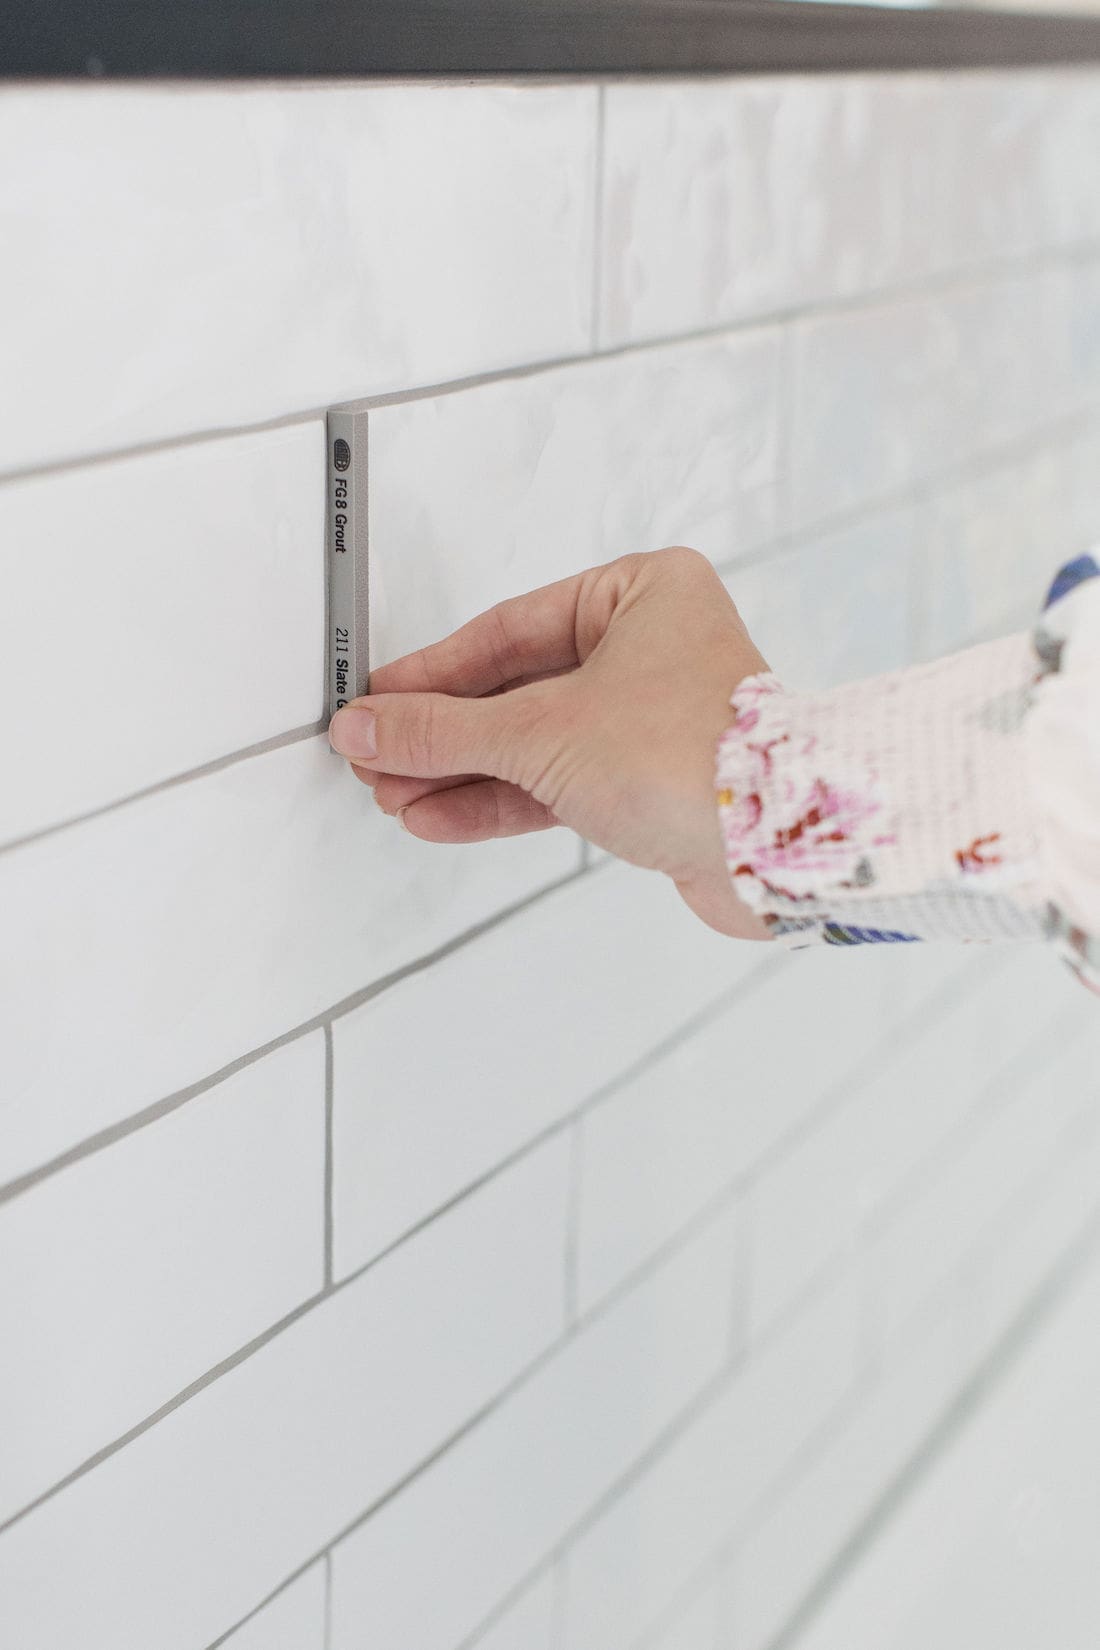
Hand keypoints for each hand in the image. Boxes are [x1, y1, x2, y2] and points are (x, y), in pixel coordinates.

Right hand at [329, 546, 772, 940]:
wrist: (776, 850)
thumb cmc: (695, 758)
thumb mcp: (540, 731)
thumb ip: (443, 730)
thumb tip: (368, 726)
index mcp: (643, 593)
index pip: (507, 629)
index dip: (432, 673)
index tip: (376, 701)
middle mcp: (653, 648)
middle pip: (518, 688)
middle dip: (442, 733)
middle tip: (375, 755)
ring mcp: (654, 719)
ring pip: (536, 741)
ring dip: (462, 771)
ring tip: (394, 794)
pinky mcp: (654, 783)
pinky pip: (560, 783)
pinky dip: (500, 800)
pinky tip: (439, 815)